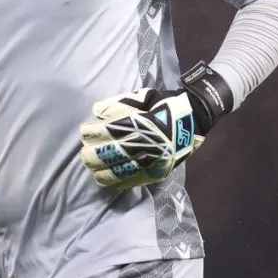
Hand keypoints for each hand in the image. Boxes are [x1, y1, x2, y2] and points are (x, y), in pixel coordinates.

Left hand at [79, 88, 203, 188]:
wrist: (192, 120)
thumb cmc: (163, 105)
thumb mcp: (141, 97)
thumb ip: (117, 104)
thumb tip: (96, 112)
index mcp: (138, 123)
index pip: (106, 131)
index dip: (90, 133)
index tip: (84, 132)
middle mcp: (143, 143)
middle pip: (108, 154)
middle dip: (92, 154)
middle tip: (85, 152)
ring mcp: (150, 160)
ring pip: (118, 171)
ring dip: (100, 170)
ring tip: (92, 168)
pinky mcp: (156, 172)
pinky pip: (132, 180)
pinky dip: (116, 181)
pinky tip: (106, 179)